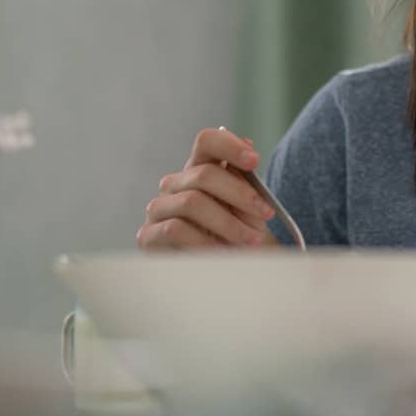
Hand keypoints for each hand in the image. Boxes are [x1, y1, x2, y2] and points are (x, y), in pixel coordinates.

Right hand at [136, 127, 275, 249]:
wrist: (228, 273)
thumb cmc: (239, 235)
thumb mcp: (247, 207)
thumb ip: (244, 178)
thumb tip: (247, 143)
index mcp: (200, 169)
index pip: (207, 141)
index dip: (230, 146)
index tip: (255, 161)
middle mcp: (175, 184)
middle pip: (204, 174)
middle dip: (240, 194)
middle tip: (266, 213)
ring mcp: (159, 208)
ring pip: (192, 202)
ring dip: (228, 223)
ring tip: (250, 240)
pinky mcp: (149, 235)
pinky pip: (175, 229)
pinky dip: (204, 240)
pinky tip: (222, 252)